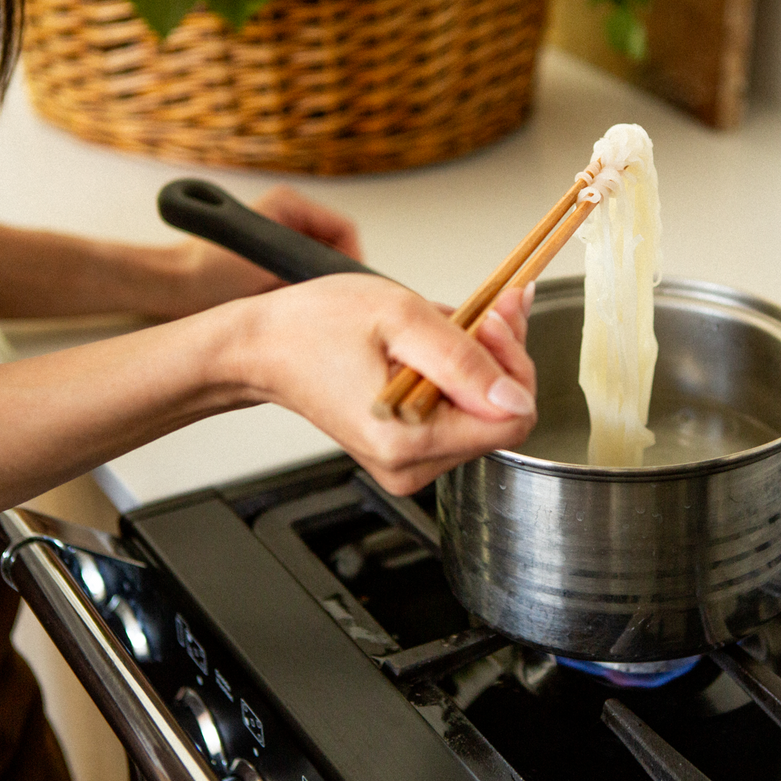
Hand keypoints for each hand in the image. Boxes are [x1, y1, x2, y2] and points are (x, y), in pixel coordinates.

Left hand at [156, 186, 362, 317]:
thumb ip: (310, 269)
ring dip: (323, 281)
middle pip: (339, 244)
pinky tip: (301, 303)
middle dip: (337, 273)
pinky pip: (309, 269)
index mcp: (289, 202)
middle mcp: (290, 212)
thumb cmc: (209, 273)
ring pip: (326, 259)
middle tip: (332, 300)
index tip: (347, 288)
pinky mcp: (276, 253)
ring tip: (314, 303)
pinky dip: (310, 285)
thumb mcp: (268, 269)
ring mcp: (284, 232)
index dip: (353, 260)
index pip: (345, 230)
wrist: (174, 286)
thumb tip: (343, 284)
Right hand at [230, 275, 536, 494]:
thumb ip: (464, 358)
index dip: (514, 365)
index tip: (491, 324)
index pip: (513, 420)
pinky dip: (458, 375)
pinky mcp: (406, 453)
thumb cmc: (315, 327)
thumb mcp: (401, 318)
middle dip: (499, 358)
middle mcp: (410, 466)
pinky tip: (434, 347)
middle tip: (478, 314)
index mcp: (409, 442)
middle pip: (501, 417)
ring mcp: (408, 463)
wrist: (264, 347)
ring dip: (478, 363)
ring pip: (483, 414)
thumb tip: (515, 395)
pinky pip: (458, 414)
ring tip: (442, 329)